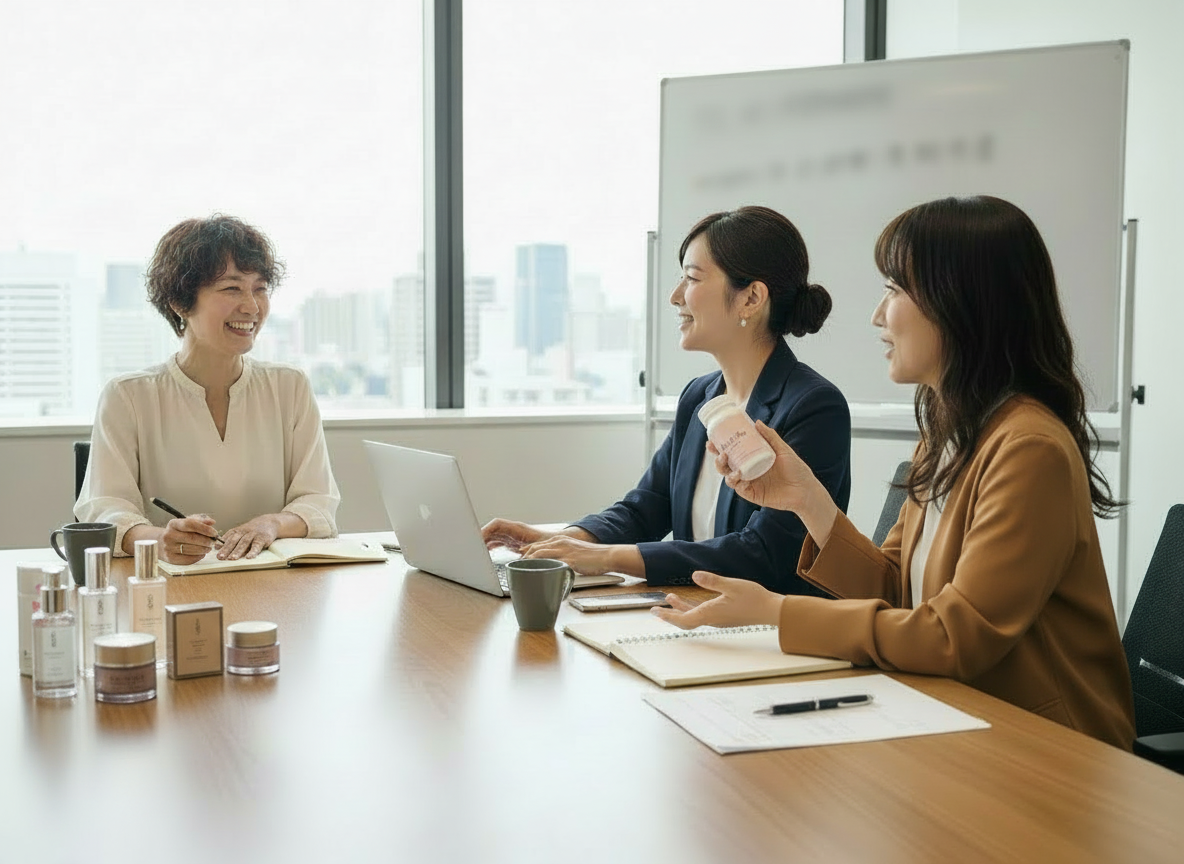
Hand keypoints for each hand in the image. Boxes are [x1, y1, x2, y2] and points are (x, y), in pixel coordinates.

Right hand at [159, 515, 219, 563]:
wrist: (161, 543)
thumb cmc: (178, 532)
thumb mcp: (186, 522)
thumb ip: (200, 520)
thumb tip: (212, 522)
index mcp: (173, 524)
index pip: (190, 524)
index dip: (204, 529)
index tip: (214, 533)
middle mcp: (168, 535)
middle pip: (192, 538)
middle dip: (206, 541)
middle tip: (213, 542)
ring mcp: (168, 548)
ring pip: (191, 550)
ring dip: (203, 549)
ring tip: (208, 548)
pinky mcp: (170, 558)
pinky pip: (188, 559)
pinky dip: (198, 557)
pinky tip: (202, 554)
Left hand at [217, 515, 280, 559]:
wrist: (269, 522)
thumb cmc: (252, 530)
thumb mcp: (241, 532)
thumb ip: (231, 539)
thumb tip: (217, 548)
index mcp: (237, 531)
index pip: (228, 537)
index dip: (221, 543)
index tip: (215, 550)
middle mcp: (244, 531)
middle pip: (234, 540)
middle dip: (227, 549)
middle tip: (220, 557)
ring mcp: (253, 534)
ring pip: (244, 542)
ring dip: (238, 551)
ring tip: (232, 558)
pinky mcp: (263, 538)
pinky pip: (257, 545)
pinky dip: (253, 551)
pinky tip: (249, 557)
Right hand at [481, 519, 557, 551]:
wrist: (557, 545)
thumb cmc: (549, 545)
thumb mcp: (537, 551)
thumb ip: (526, 554)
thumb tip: (519, 558)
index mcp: (517, 528)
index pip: (496, 525)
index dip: (485, 530)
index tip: (477, 539)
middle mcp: (512, 530)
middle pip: (491, 530)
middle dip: (480, 538)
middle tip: (472, 548)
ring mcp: (511, 535)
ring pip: (493, 536)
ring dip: (484, 542)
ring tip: (476, 551)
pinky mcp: (512, 541)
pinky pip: (497, 541)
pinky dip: (490, 546)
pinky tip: (485, 552)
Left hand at [519, 535, 615, 576]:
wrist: (607, 555)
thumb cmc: (592, 557)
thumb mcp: (574, 552)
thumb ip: (562, 556)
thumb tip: (553, 566)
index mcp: (560, 539)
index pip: (537, 545)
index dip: (527, 553)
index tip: (520, 561)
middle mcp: (560, 542)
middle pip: (535, 548)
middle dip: (523, 558)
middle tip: (516, 568)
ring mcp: (564, 551)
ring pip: (539, 554)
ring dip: (528, 563)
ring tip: (521, 572)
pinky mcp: (569, 560)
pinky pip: (551, 564)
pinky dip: (541, 568)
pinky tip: (536, 574)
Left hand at [652, 571, 782, 629]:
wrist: (771, 610)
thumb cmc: (754, 598)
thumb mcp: (732, 585)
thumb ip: (712, 581)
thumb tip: (695, 575)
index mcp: (711, 613)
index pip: (683, 618)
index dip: (668, 615)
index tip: (655, 611)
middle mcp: (713, 619)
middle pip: (686, 620)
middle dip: (670, 614)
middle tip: (656, 609)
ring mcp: (718, 619)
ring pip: (694, 617)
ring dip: (681, 609)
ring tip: (670, 598)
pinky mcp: (724, 616)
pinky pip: (702, 614)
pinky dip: (692, 608)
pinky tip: (691, 600)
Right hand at [713, 421, 820, 512]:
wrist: (806, 490)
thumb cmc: (796, 469)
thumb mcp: (783, 449)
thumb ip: (770, 436)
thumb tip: (756, 422)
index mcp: (752, 460)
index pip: (732, 453)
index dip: (720, 447)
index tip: (712, 440)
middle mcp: (748, 472)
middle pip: (726, 466)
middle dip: (717, 459)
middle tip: (718, 451)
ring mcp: (750, 484)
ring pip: (729, 478)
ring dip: (725, 470)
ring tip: (727, 462)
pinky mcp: (753, 495)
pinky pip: (740, 489)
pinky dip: (737, 482)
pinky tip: (739, 476)